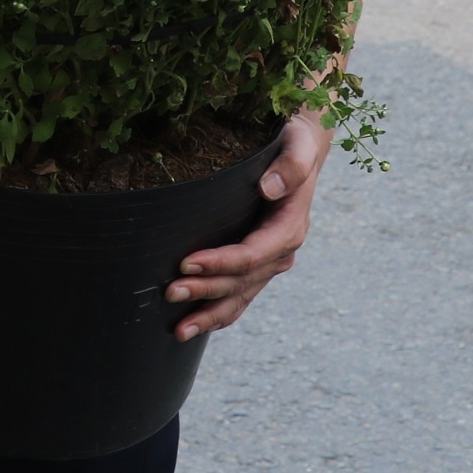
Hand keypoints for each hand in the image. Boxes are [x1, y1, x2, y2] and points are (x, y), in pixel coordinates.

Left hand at [164, 107, 325, 340]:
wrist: (303, 146)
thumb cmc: (295, 141)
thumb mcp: (298, 143)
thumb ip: (292, 165)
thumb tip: (270, 188)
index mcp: (290, 226)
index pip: (252, 254)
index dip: (220, 262)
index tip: (186, 262)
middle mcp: (282, 249)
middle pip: (242, 281)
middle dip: (205, 290)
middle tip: (169, 293)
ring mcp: (272, 259)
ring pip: (241, 296)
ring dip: (210, 313)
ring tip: (178, 330)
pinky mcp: (260, 261)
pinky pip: (241, 293)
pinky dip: (220, 311)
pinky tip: (197, 324)